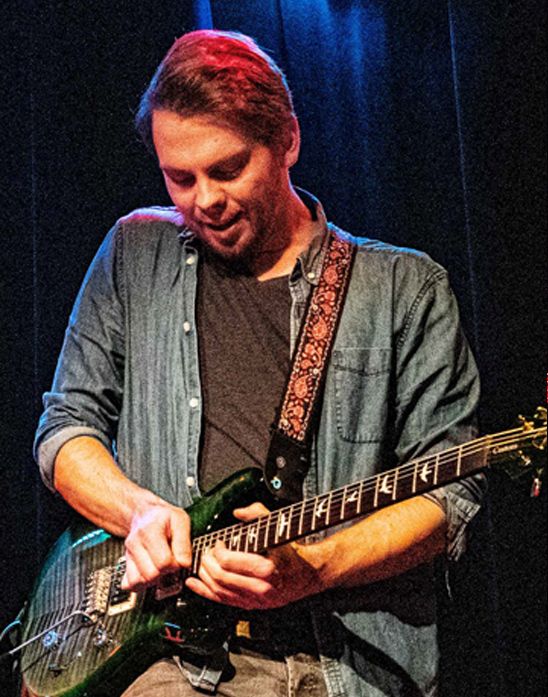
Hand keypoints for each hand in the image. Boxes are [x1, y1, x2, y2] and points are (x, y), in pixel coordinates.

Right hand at [121, 503, 191, 589]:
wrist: (146, 514)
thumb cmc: (164, 517)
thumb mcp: (181, 520)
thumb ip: (184, 543)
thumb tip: (184, 564)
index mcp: (150, 531)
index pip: (163, 562)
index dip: (175, 564)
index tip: (179, 559)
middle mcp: (135, 543)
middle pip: (150, 575)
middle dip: (165, 574)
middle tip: (171, 564)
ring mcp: (128, 554)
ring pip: (139, 582)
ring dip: (153, 581)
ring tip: (161, 568)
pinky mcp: (125, 564)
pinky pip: (129, 584)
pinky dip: (141, 584)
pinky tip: (150, 574)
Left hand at [185, 503, 322, 609]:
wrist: (309, 574)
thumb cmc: (293, 550)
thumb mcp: (278, 527)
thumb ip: (257, 514)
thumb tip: (237, 513)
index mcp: (266, 568)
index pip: (228, 562)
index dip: (217, 551)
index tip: (218, 542)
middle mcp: (260, 588)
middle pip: (221, 578)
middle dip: (207, 563)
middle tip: (204, 552)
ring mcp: (256, 600)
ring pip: (220, 592)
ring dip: (204, 578)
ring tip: (199, 565)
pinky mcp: (253, 606)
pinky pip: (224, 601)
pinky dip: (206, 593)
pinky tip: (194, 585)